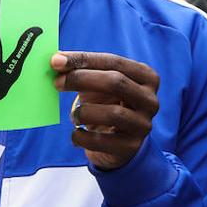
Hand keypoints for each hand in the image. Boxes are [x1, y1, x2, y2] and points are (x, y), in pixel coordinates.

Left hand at [52, 51, 159, 170]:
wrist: (115, 142)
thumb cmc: (105, 104)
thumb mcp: (98, 85)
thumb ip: (81, 70)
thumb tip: (56, 61)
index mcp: (146, 77)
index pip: (114, 62)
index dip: (84, 59)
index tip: (56, 61)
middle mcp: (150, 99)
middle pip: (116, 82)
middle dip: (82, 79)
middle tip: (57, 82)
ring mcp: (143, 124)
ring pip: (113, 113)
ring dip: (84, 112)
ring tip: (75, 116)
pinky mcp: (131, 147)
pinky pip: (102, 141)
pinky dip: (81, 136)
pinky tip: (77, 133)